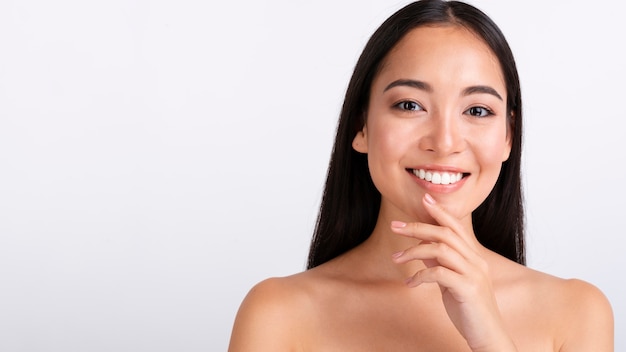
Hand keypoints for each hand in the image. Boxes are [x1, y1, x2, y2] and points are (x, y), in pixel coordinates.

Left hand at [390, 193, 516, 351]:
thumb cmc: (469, 310)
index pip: (456, 227)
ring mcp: (474, 274)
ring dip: (413, 251)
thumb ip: (440, 263)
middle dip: (417, 227)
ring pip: (441, 249)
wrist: (489, 337)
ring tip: (396, 259)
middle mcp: (476, 261)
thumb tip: (421, 247)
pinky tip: (410, 284)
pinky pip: (439, 273)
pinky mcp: (468, 289)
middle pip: (445, 233)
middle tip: (395, 226)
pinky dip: (420, 275)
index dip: (439, 212)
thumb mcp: (451, 282)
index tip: (423, 200)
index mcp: (473, 257)